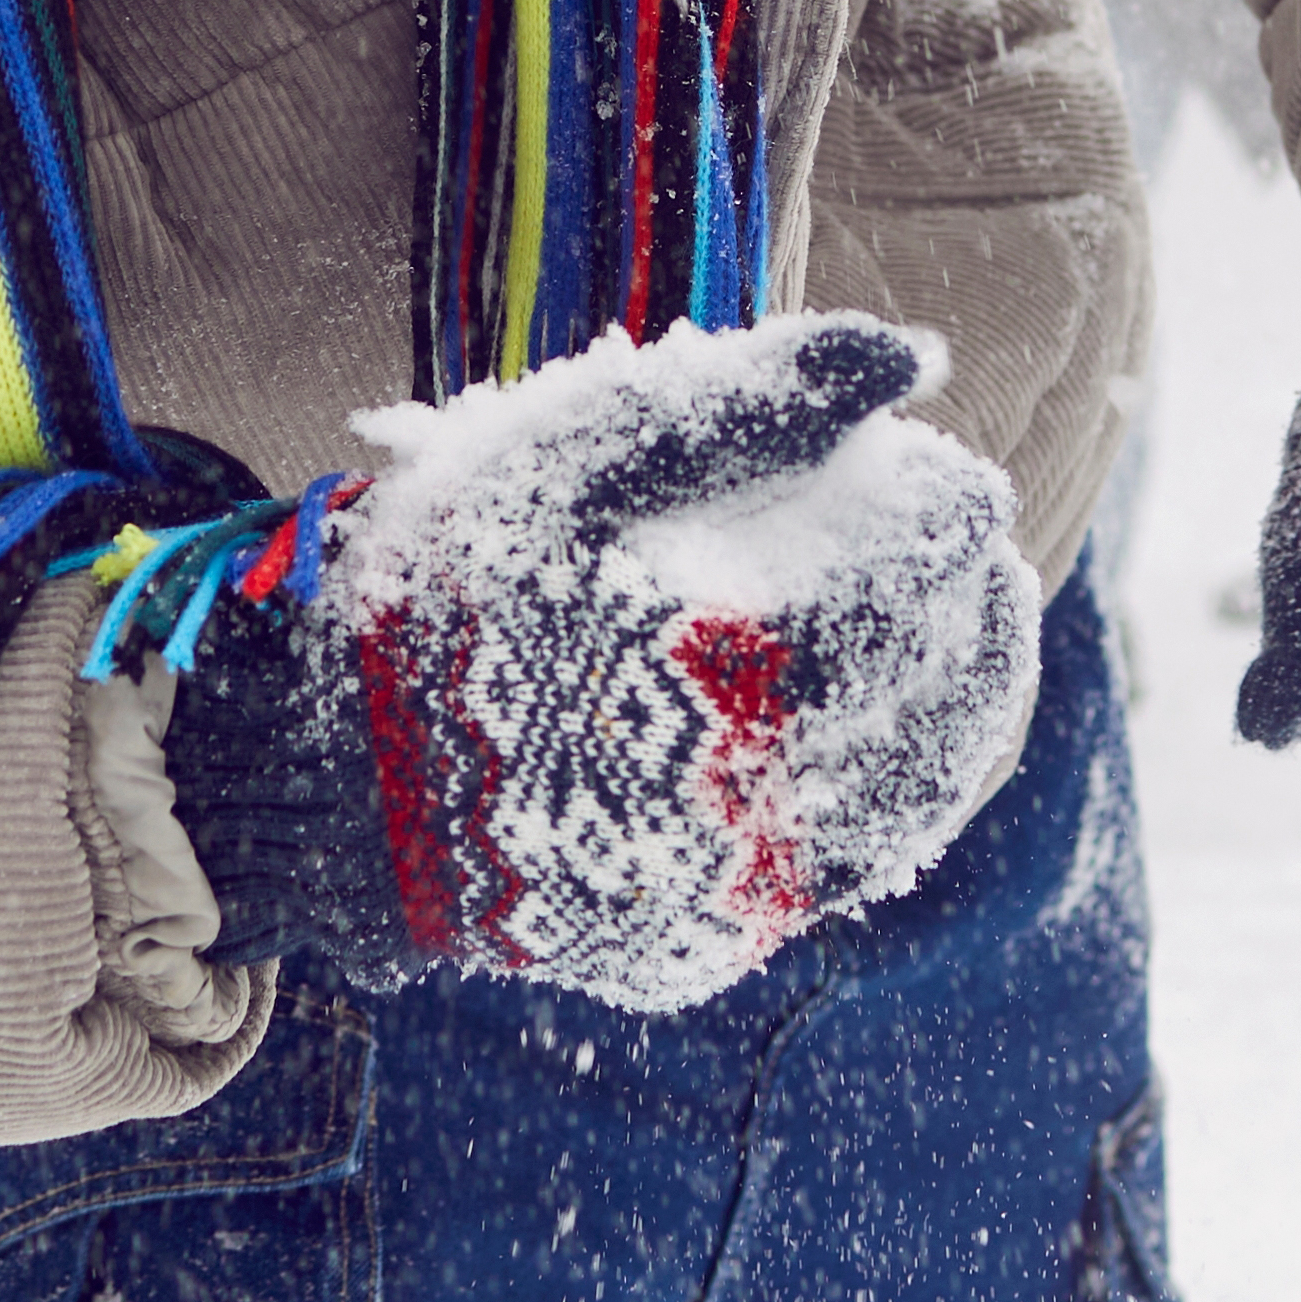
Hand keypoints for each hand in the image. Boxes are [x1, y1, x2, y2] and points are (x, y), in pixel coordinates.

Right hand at [169, 313, 1034, 1014]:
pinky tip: (879, 742)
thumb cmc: (437, 593)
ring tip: (962, 643)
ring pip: (909, 808)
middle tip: (986, 558)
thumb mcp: (568, 458)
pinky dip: (888, 804)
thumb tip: (908, 352)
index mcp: (722, 672)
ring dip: (958, 720)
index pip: (910, 596)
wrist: (314, 784)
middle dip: (982, 623)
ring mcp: (723, 892)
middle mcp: (745, 801)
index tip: (959, 478)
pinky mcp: (692, 949)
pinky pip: (836, 878)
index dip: (952, 530)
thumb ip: (747, 400)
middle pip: (937, 709)